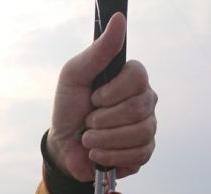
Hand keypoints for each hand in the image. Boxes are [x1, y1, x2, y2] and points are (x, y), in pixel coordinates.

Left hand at [47, 13, 156, 180]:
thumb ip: (98, 51)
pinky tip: (97, 154)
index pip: (138, 76)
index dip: (112, 92)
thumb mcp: (74, 75)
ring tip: (89, 139)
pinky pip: (138, 155)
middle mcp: (145, 101)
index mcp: (132, 79)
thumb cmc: (69, 108)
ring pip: (139, 133)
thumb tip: (119, 20)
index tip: (93, 98)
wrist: (63, 146)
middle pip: (138, 108)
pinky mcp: (143, 153)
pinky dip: (111, 156)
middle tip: (88, 122)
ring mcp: (147, 128)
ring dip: (105, 139)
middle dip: (103, 119)